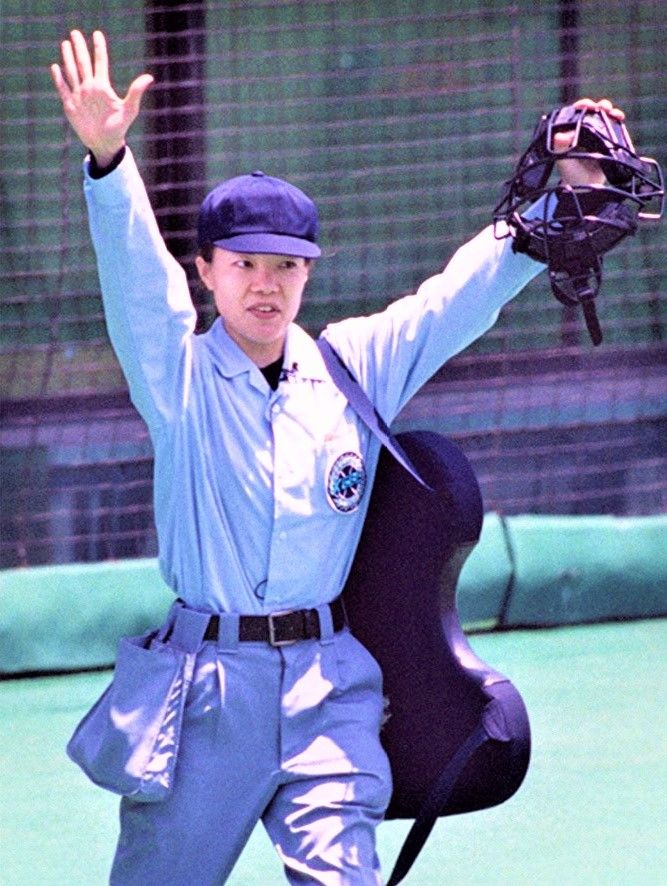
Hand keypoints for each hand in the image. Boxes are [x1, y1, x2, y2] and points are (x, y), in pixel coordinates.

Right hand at [50, 30, 152, 165]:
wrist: (105, 144)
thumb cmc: (119, 128)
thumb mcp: (129, 109)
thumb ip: (136, 92)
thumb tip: (149, 77)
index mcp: (102, 87)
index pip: (100, 62)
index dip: (99, 48)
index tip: (97, 34)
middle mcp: (90, 88)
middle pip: (83, 63)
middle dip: (79, 48)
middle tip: (75, 32)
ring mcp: (79, 95)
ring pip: (72, 72)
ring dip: (68, 58)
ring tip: (66, 43)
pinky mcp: (70, 105)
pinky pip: (63, 88)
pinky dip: (59, 78)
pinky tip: (56, 67)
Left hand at [554, 98, 624, 187]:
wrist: (585, 187)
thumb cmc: (570, 172)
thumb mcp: (562, 159)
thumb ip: (559, 148)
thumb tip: (559, 137)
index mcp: (572, 130)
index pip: (577, 113)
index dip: (581, 106)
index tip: (585, 106)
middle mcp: (586, 129)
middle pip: (593, 111)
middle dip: (597, 106)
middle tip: (600, 108)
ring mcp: (599, 133)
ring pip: (605, 116)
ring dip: (609, 110)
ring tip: (610, 111)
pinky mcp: (610, 140)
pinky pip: (615, 127)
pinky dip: (617, 119)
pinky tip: (619, 117)